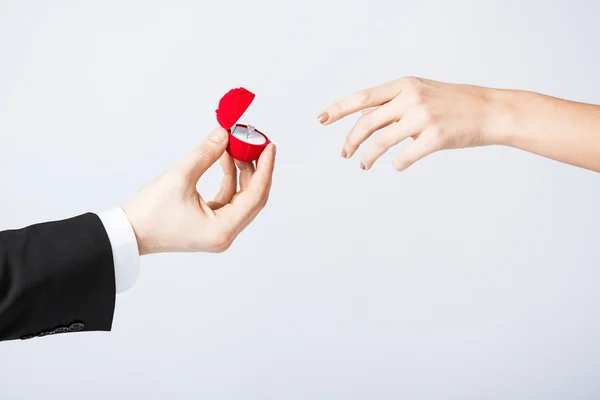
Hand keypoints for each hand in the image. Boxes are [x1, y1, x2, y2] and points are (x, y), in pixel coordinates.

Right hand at [122, 128, 275, 254]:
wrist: (127, 233)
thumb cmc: (149, 213)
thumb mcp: (180, 177)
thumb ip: (205, 154)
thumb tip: (224, 134)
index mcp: (222, 230)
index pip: (255, 196)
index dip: (265, 169)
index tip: (269, 147)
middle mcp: (224, 234)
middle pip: (252, 198)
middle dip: (255, 168)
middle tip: (255, 143)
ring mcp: (217, 231)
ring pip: (240, 197)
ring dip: (239, 172)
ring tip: (234, 146)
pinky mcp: (209, 225)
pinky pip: (227, 199)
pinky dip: (228, 180)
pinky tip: (223, 159)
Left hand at [318, 77, 505, 170]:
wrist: (491, 110)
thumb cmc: (454, 102)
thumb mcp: (421, 91)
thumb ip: (393, 102)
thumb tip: (364, 117)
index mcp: (405, 84)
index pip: (363, 97)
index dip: (339, 109)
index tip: (321, 119)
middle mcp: (411, 98)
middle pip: (367, 122)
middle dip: (350, 141)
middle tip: (344, 154)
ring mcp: (424, 117)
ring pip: (381, 142)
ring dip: (368, 157)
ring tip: (363, 165)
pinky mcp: (436, 137)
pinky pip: (405, 157)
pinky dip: (397, 164)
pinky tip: (397, 165)